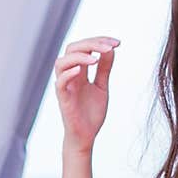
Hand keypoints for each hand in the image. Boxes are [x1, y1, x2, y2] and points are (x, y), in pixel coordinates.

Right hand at [54, 35, 120, 152]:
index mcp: (80, 71)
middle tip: (109, 47)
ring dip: (79, 56)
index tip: (117, 43)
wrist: (86, 136)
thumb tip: (111, 49)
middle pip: (72, 48)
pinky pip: (60, 82)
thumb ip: (104, 69)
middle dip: (91, 44)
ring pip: (62, 62)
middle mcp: (70, 75)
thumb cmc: (91, 113)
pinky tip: (81, 69)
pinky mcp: (63, 99)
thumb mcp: (102, 87)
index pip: (85, 47)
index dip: (100, 41)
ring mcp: (65, 86)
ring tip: (96, 59)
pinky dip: (69, 73)